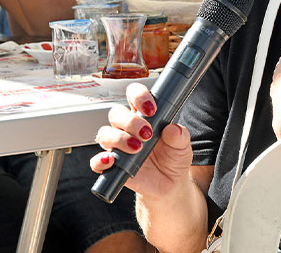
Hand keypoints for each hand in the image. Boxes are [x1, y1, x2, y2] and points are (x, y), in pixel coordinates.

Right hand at [90, 83, 193, 199]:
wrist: (170, 184)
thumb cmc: (174, 159)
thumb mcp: (183, 146)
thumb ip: (180, 136)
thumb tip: (173, 129)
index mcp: (144, 116)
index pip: (134, 96)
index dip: (139, 96)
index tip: (151, 109)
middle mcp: (128, 128)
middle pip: (117, 113)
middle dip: (130, 121)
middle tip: (147, 133)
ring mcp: (118, 146)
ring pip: (105, 133)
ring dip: (119, 138)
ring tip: (137, 148)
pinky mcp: (112, 165)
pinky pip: (97, 161)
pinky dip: (100, 160)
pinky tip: (111, 161)